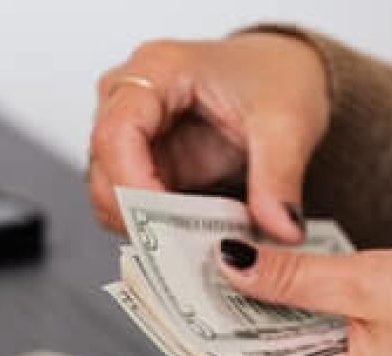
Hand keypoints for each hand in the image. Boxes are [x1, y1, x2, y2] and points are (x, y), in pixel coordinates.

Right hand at [88, 33, 329, 242]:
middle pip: (103, 166)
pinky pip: (134, 204)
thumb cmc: (277, 76)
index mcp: (159, 69)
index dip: (131, 183)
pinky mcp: (146, 162)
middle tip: (181, 249)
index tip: (162, 224)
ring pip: (110, 192)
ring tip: (194, 245)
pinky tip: (192, 238)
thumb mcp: (288, 125)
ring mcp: (134, 131)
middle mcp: (132, 96)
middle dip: (137, 215)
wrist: (287, 73)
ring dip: (146, 226)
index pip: (117, 132)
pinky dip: (158, 228)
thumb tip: (280, 228)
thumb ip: (279, 178)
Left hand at [215, 240, 391, 355]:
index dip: (211, 323)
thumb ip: (293, 277)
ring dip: (268, 317)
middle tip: (204, 260)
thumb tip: (233, 265)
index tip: (181, 283)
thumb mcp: (372, 281)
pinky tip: (290, 286)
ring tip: (244, 264)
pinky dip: (300, 326)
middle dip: (236, 315)